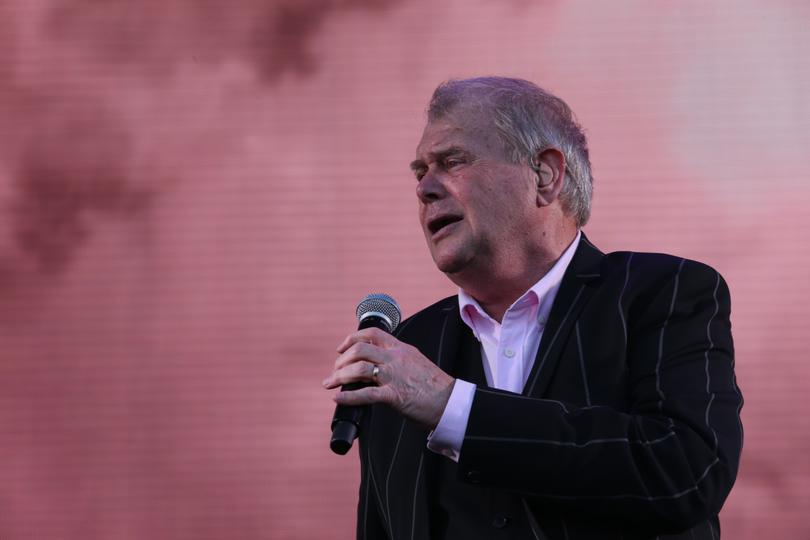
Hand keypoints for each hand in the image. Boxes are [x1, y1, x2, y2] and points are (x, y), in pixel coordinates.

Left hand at [322, 327, 454, 429]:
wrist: (451, 402)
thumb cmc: (435, 386)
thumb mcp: (416, 361)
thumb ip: (399, 358)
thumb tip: (380, 363)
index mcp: (401, 349)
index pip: (373, 333)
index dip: (352, 338)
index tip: (342, 349)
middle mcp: (396, 358)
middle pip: (360, 349)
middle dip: (342, 360)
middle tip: (335, 371)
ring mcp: (394, 376)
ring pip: (359, 368)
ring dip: (340, 376)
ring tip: (331, 383)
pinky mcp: (395, 396)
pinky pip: (366, 394)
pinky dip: (348, 396)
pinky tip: (338, 398)